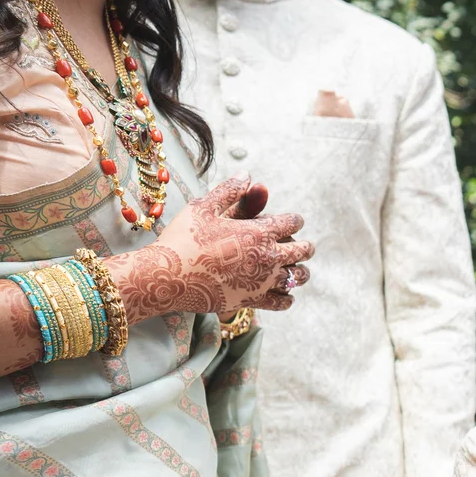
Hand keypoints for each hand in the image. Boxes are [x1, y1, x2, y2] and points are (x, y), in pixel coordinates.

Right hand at [107, 174, 314, 322]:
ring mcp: (263, 281)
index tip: (295, 221)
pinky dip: (287, 299)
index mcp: (259, 231)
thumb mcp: (204, 207)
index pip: (291, 223)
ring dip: (301, 272)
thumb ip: (229, 190)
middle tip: (307, 247)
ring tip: (300, 270)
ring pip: (297, 277)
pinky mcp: (253, 300)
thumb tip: (247, 174)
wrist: (168, 276)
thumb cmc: (183, 238)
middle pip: (301, 251)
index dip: (295, 220)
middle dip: (306, 247)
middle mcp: (267, 256)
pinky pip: (281, 302)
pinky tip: (287, 297)